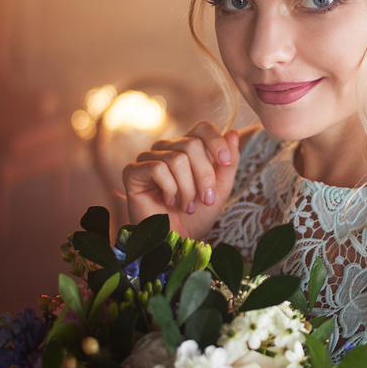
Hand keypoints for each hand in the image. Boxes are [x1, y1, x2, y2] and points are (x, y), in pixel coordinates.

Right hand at [123, 121, 239, 238]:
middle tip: (205, 200)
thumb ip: (229, 162)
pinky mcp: (133, 171)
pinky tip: (168, 202)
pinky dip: (170, 190)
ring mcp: (148, 158)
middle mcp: (166, 148)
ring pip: (177, 159)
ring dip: (187, 189)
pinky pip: (158, 169)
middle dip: (204, 176)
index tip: (225, 163)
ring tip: (186, 205)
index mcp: (187, 147)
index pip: (202, 128)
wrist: (177, 239)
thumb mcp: (220, 188)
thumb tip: (234, 133)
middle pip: (192, 145)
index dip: (215, 141)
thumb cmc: (197, 215)